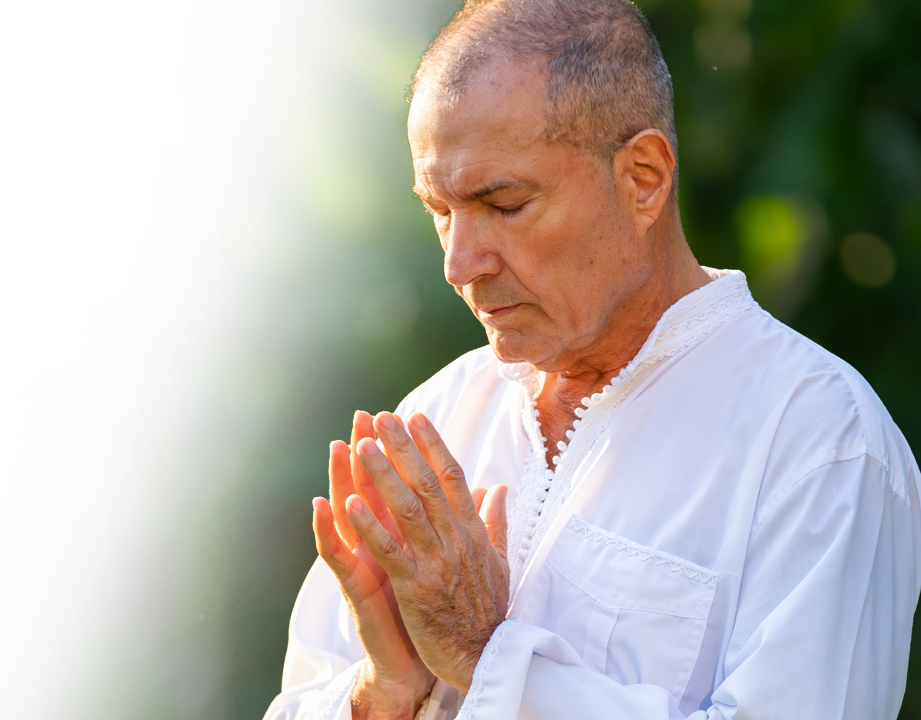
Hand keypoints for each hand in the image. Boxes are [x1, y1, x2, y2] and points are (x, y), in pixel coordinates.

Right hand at [313, 411, 434, 719]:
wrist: (419, 662)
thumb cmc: (434, 609)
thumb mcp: (452, 560)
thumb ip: (462, 523)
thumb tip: (486, 491)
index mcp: (407, 534)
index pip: (404, 484)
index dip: (406, 451)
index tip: (408, 416)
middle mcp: (383, 542)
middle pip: (373, 489)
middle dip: (371, 452)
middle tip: (365, 416)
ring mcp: (366, 563)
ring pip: (351, 514)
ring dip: (344, 479)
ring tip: (337, 446)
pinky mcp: (357, 589)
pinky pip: (340, 557)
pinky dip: (330, 531)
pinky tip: (323, 505)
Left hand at [346, 411, 509, 691]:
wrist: (487, 658)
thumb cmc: (490, 610)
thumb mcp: (500, 560)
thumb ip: (496, 521)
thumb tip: (500, 487)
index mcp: (472, 531)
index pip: (453, 477)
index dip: (434, 445)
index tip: (416, 417)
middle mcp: (455, 539)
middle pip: (428, 483)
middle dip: (404, 447)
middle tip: (383, 417)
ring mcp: (436, 561)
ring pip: (407, 508)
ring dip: (383, 475)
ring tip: (362, 445)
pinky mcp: (416, 587)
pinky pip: (390, 550)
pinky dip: (370, 525)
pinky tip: (350, 502)